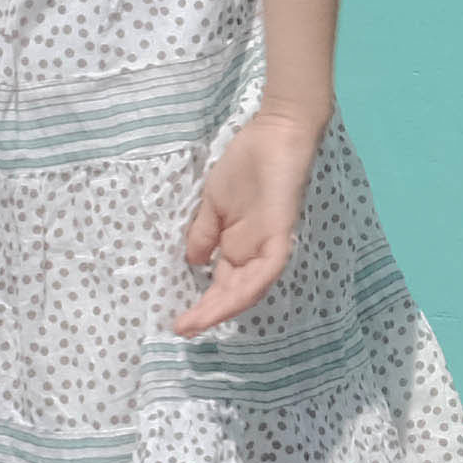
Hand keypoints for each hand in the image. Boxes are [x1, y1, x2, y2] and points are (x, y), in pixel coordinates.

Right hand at [175, 111, 324, 333]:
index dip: (203, 304)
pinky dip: (252, 285)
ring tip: (200, 322)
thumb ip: (204, 233)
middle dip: (209, 313)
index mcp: (239, 246)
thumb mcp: (214, 204)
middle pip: (234, 292)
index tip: (179, 322)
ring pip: (252, 287)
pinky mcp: (283, 232)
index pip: (222, 284)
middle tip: (183, 330)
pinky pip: (270, 267)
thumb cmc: (245, 164)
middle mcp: (255, 251)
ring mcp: (270, 243)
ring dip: (226, 307)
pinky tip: (232, 299)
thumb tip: (192, 263)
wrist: (273, 133)